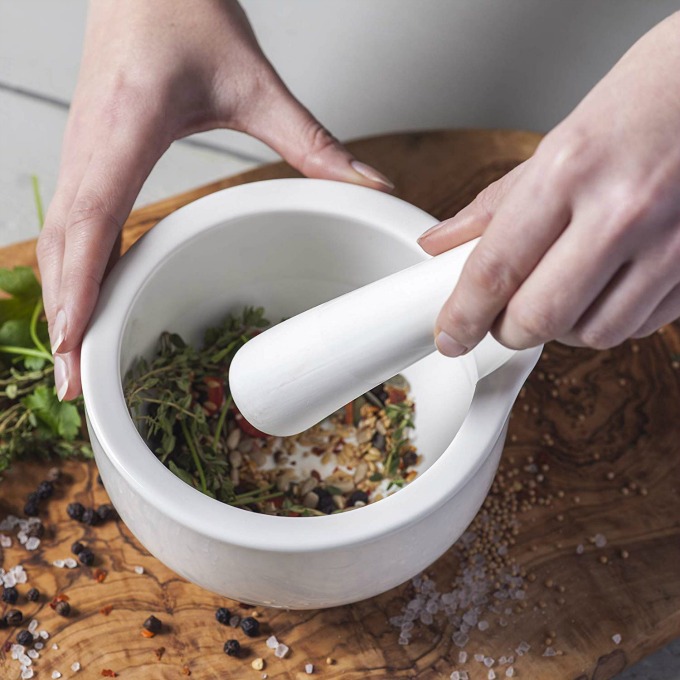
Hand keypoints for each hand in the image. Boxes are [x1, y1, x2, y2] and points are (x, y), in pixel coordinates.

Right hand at [38, 0, 392, 400]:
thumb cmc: (183, 12)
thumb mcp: (256, 83)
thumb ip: (312, 142)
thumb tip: (368, 184)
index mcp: (126, 131)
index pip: (91, 224)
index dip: (77, 292)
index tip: (73, 347)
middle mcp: (92, 148)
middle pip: (63, 251)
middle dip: (64, 321)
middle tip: (71, 386)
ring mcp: (83, 152)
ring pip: (58, 242)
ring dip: (61, 302)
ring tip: (71, 363)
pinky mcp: (90, 156)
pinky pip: (71, 225)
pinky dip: (71, 272)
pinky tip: (82, 303)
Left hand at [419, 12, 679, 356]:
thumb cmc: (649, 98)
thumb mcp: (558, 142)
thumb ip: (494, 206)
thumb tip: (441, 244)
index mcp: (570, 171)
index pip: (495, 270)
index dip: (462, 316)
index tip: (451, 335)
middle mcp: (621, 211)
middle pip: (539, 317)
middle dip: (507, 331)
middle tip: (500, 319)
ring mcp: (670, 243)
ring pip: (592, 333)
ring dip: (562, 329)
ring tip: (557, 297)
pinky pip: (640, 326)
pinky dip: (610, 319)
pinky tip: (604, 289)